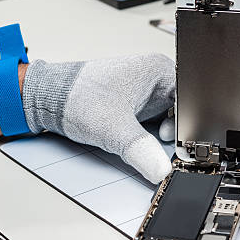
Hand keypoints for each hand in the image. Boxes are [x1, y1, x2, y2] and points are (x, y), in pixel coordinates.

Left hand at [22, 54, 174, 183]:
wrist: (49, 99)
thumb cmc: (76, 96)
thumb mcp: (113, 128)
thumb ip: (140, 151)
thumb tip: (161, 170)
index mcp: (158, 69)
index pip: (191, 101)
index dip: (188, 127)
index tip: (180, 146)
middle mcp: (155, 78)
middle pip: (182, 113)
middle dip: (173, 133)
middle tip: (159, 145)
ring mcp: (147, 92)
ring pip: (169, 121)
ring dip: (158, 135)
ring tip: (141, 138)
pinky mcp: (137, 105)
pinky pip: (154, 124)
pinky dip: (148, 136)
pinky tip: (134, 138)